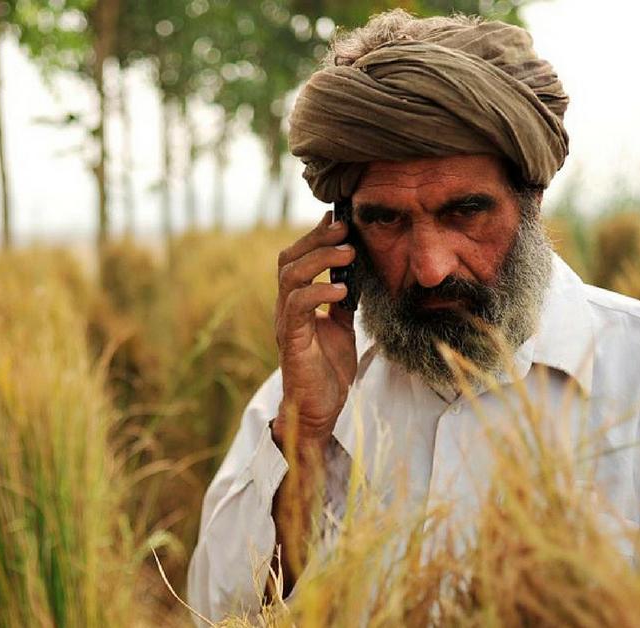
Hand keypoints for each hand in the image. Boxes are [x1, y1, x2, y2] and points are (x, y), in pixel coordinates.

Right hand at [272, 210, 358, 450]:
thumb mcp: (342, 328)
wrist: (318, 409)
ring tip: (347, 254)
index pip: (298, 259)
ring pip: (290, 276)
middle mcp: (286, 308)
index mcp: (297, 302)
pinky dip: (318, 292)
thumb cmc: (327, 370)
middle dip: (316, 239)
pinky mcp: (292, 340)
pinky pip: (297, 306)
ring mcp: (286, 323)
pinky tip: (340, 289)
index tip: (339, 219)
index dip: (315, 236)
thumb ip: (342, 302)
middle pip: (288, 259)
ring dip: (320, 260)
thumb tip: (354, 275)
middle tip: (344, 228)